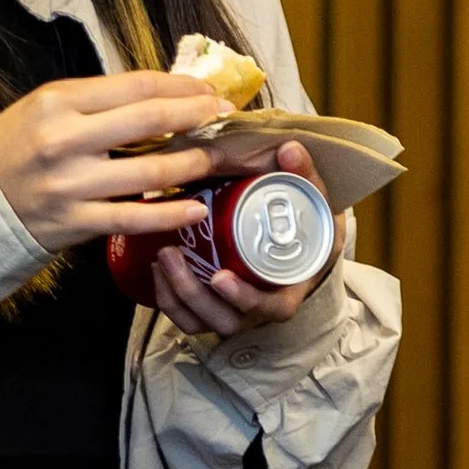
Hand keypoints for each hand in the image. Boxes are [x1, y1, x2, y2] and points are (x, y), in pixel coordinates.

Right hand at [0, 69, 225, 251]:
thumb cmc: (20, 144)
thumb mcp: (49, 105)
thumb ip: (101, 100)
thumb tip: (165, 95)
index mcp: (59, 102)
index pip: (136, 87)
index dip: (181, 87)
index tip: (207, 91)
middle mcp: (66, 140)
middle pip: (150, 122)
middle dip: (197, 117)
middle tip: (224, 116)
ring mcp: (72, 185)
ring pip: (151, 171)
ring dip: (194, 163)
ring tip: (215, 158)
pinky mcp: (77, 222)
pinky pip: (135, 217)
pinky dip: (171, 214)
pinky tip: (195, 209)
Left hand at [126, 142, 337, 342]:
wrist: (298, 244)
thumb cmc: (304, 227)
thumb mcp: (312, 203)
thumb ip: (302, 175)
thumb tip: (289, 148)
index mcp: (287, 292)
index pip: (267, 307)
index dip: (243, 297)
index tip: (220, 277)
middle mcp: (258, 311)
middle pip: (225, 318)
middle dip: (193, 291)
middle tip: (172, 254)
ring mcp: (233, 313)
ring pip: (201, 320)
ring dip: (176, 293)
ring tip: (161, 255)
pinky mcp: (211, 310)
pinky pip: (186, 318)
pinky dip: (168, 299)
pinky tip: (156, 269)